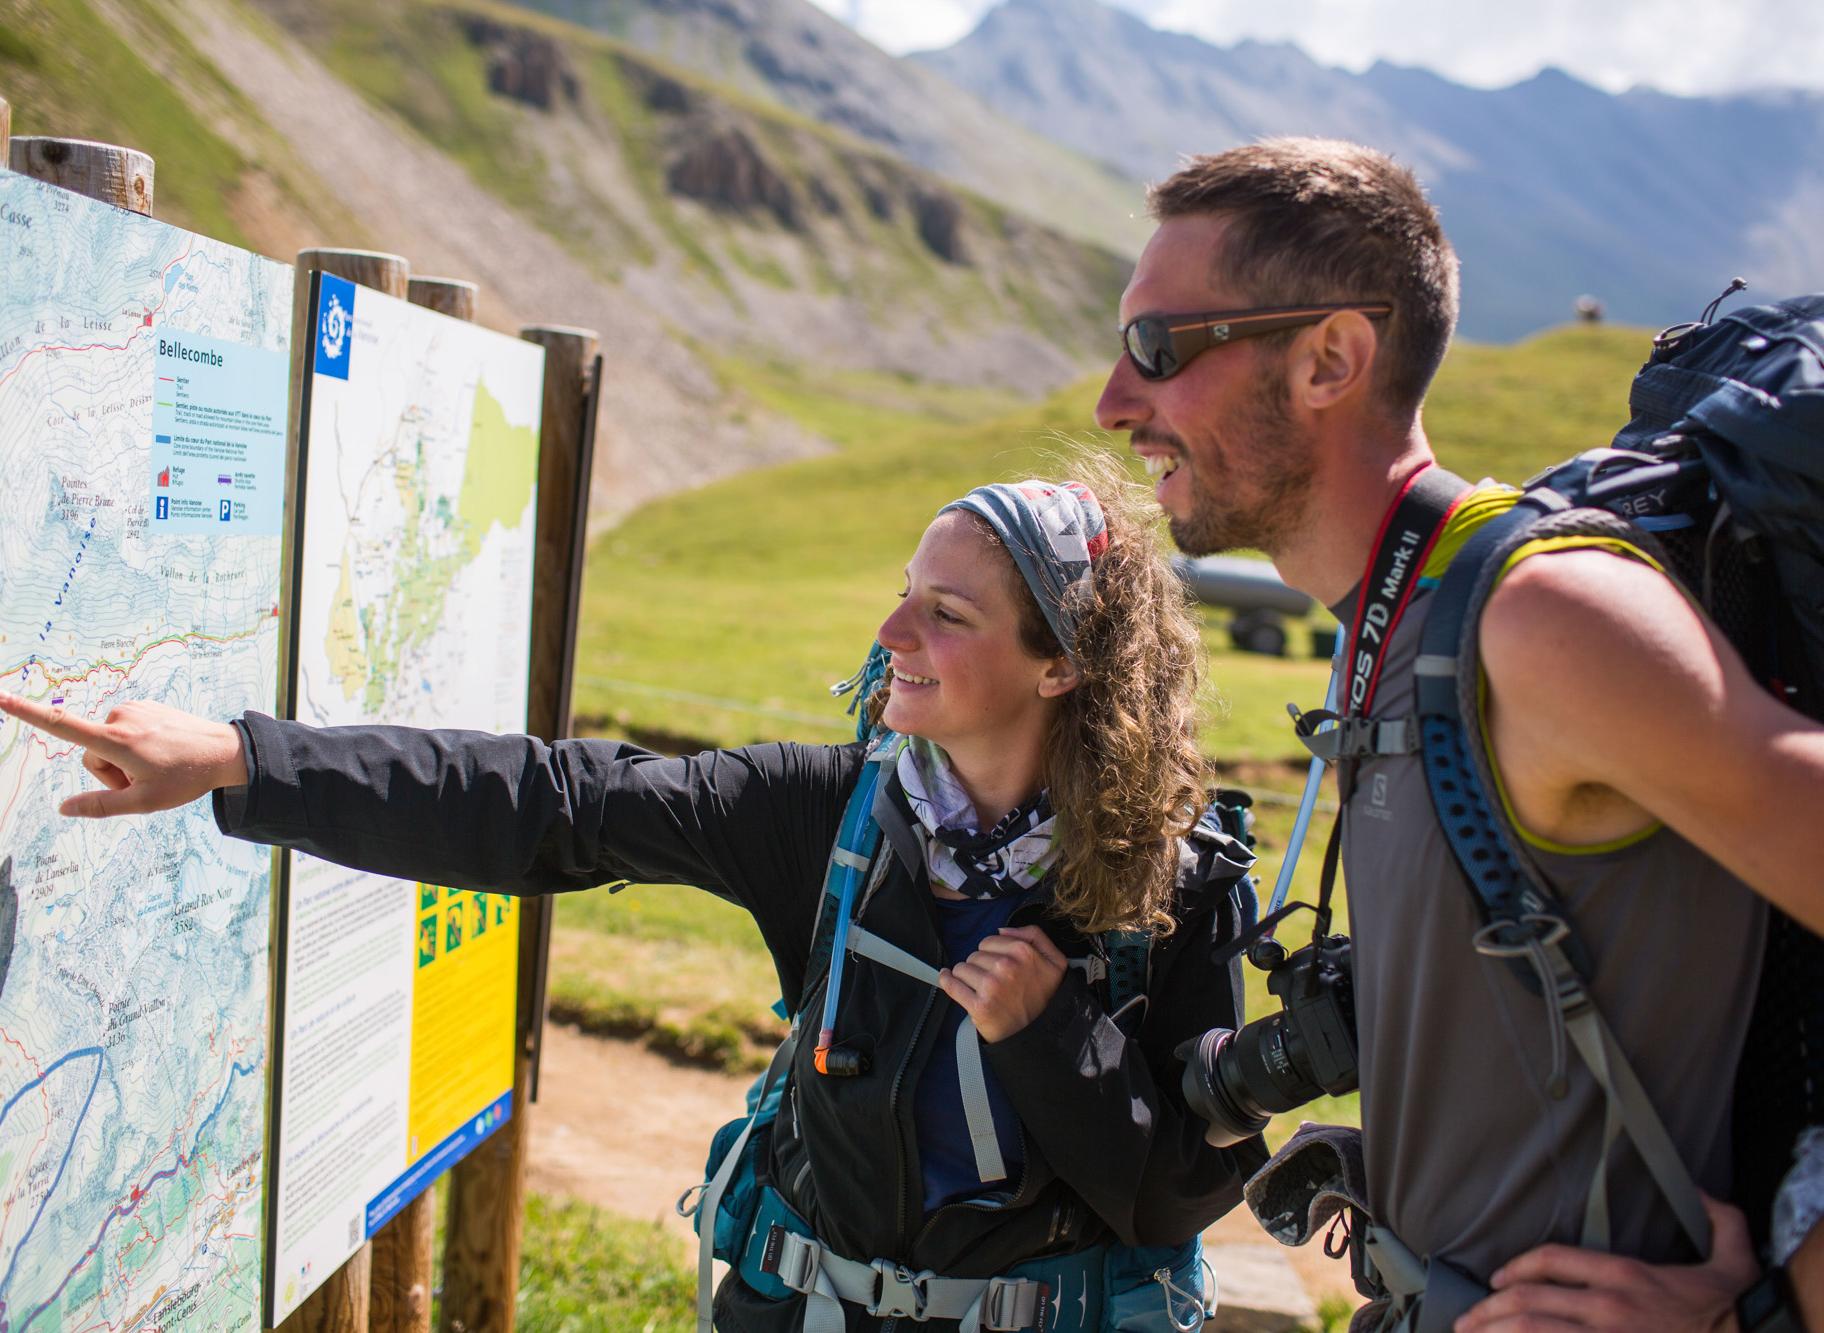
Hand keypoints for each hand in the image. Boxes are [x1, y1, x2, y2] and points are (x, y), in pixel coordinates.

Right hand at [0, 694, 246, 816]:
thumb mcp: (144, 802)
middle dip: (111, 773)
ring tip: (158, 765)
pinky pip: (125, 731)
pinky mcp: (144, 706)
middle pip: (92, 755)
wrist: (225, 752)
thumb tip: (63, 809)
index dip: (26, 713)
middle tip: (146, 780)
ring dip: (124, 760)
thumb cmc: (185, 779)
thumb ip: (101, 806)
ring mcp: (133, 709)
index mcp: (115, 740)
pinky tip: (163, 751)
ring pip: (107, 744)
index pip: (61, 726)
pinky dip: (136, 746)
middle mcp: (120, 717)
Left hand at [939, 925, 1067, 1042]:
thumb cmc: (1045, 998)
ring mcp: (991, 986)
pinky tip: (947, 978)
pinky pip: (952, 985)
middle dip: (980, 965)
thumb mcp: (1055, 962)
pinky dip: (946, 981)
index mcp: (1023, 952)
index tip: (997, 964)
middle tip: (992, 980)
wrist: (1039, 1034)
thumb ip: (1034, 935)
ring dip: (967, 976)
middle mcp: (1006, 966)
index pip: (989, 941)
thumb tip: (1002, 929)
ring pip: (962, 968)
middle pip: (974, 954)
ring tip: (980, 988)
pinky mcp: (978, 1005)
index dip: (991, 952)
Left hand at [1455, 1195, 1756, 1331]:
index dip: (1517, 1267)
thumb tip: (1702, 1189)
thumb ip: (1718, 1218)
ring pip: (1534, 1332)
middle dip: (1489, 1308)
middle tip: (1465, 1318)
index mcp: (1626, 1276)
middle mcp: (1608, 1308)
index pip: (1552, 1260)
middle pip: (1530, 1302)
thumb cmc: (1734, 1308)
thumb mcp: (1732, 1257)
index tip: (1496, 1280)